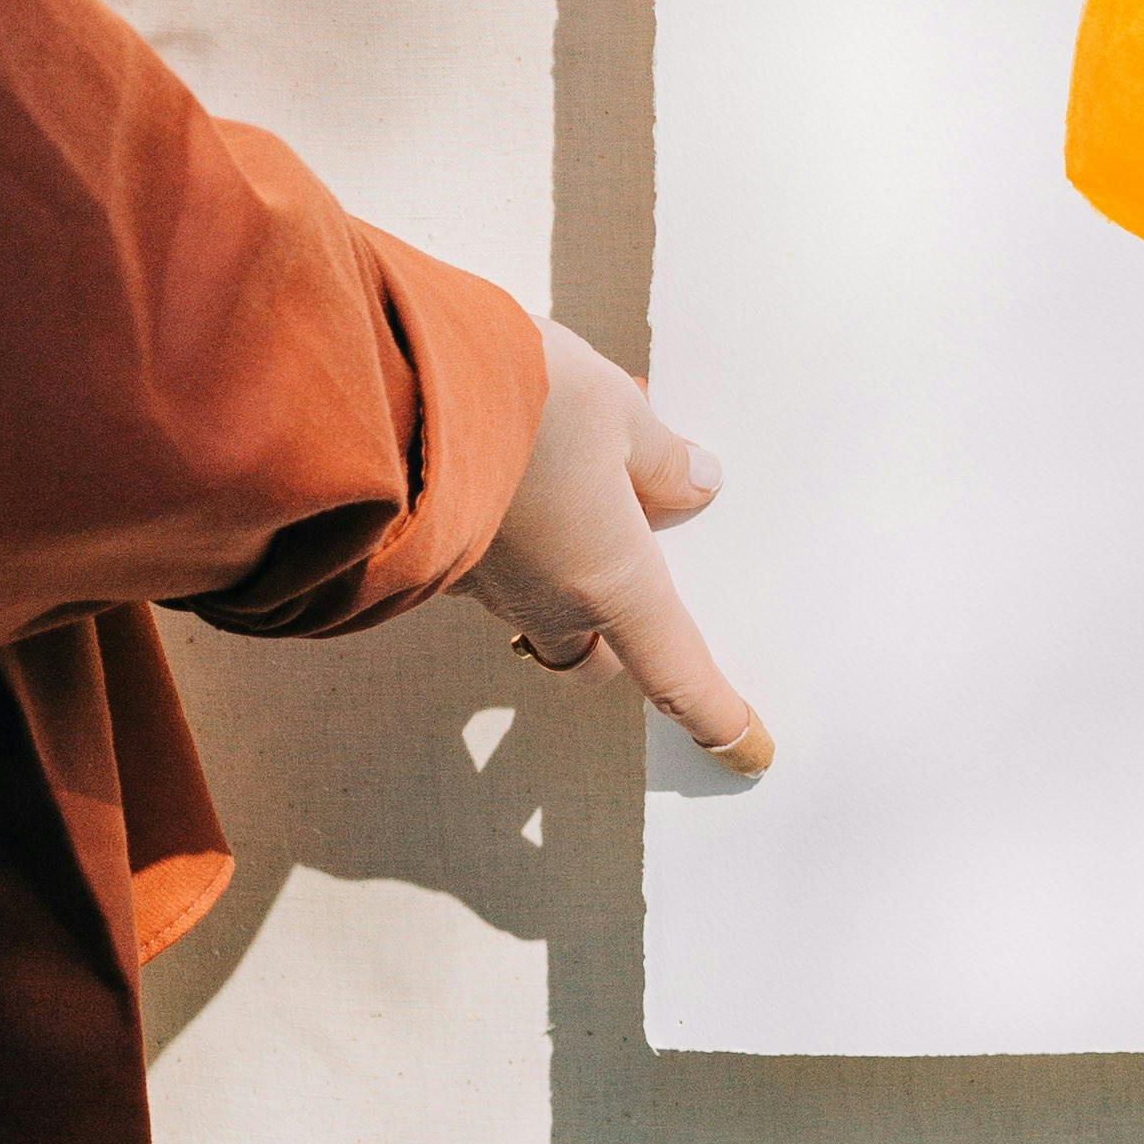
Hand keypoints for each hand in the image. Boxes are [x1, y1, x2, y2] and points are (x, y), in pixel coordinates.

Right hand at [466, 318, 770, 776]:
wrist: (391, 390)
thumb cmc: (519, 402)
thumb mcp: (617, 411)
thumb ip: (661, 458)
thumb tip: (697, 484)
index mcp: (609, 581)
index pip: (676, 673)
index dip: (716, 716)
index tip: (751, 753)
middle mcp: (546, 602)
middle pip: (598, 655)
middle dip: (627, 639)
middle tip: (657, 577)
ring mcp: (487, 585)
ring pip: (542, 618)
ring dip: (574, 583)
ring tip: (605, 495)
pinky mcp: (443, 553)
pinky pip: (501, 573)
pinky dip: (530, 544)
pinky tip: (544, 472)